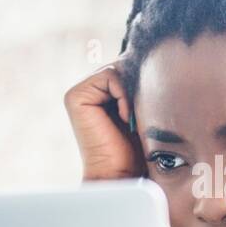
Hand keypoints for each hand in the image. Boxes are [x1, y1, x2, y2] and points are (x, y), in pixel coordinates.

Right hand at [63, 57, 145, 180]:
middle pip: (125, 64)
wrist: (122, 173)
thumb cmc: (139, 147)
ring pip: (119, 68)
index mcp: (104, 91)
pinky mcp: (75, 96)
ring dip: (134, 93)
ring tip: (133, 118)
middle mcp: (90, 88)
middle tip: (142, 115)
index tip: (149, 108)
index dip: (146, 80)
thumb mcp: (146, 108)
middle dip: (141, 85)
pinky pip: (110, 75)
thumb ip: (141, 82)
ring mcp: (80, 91)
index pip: (130, 66)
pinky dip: (124, 95)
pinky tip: (125, 117)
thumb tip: (150, 53)